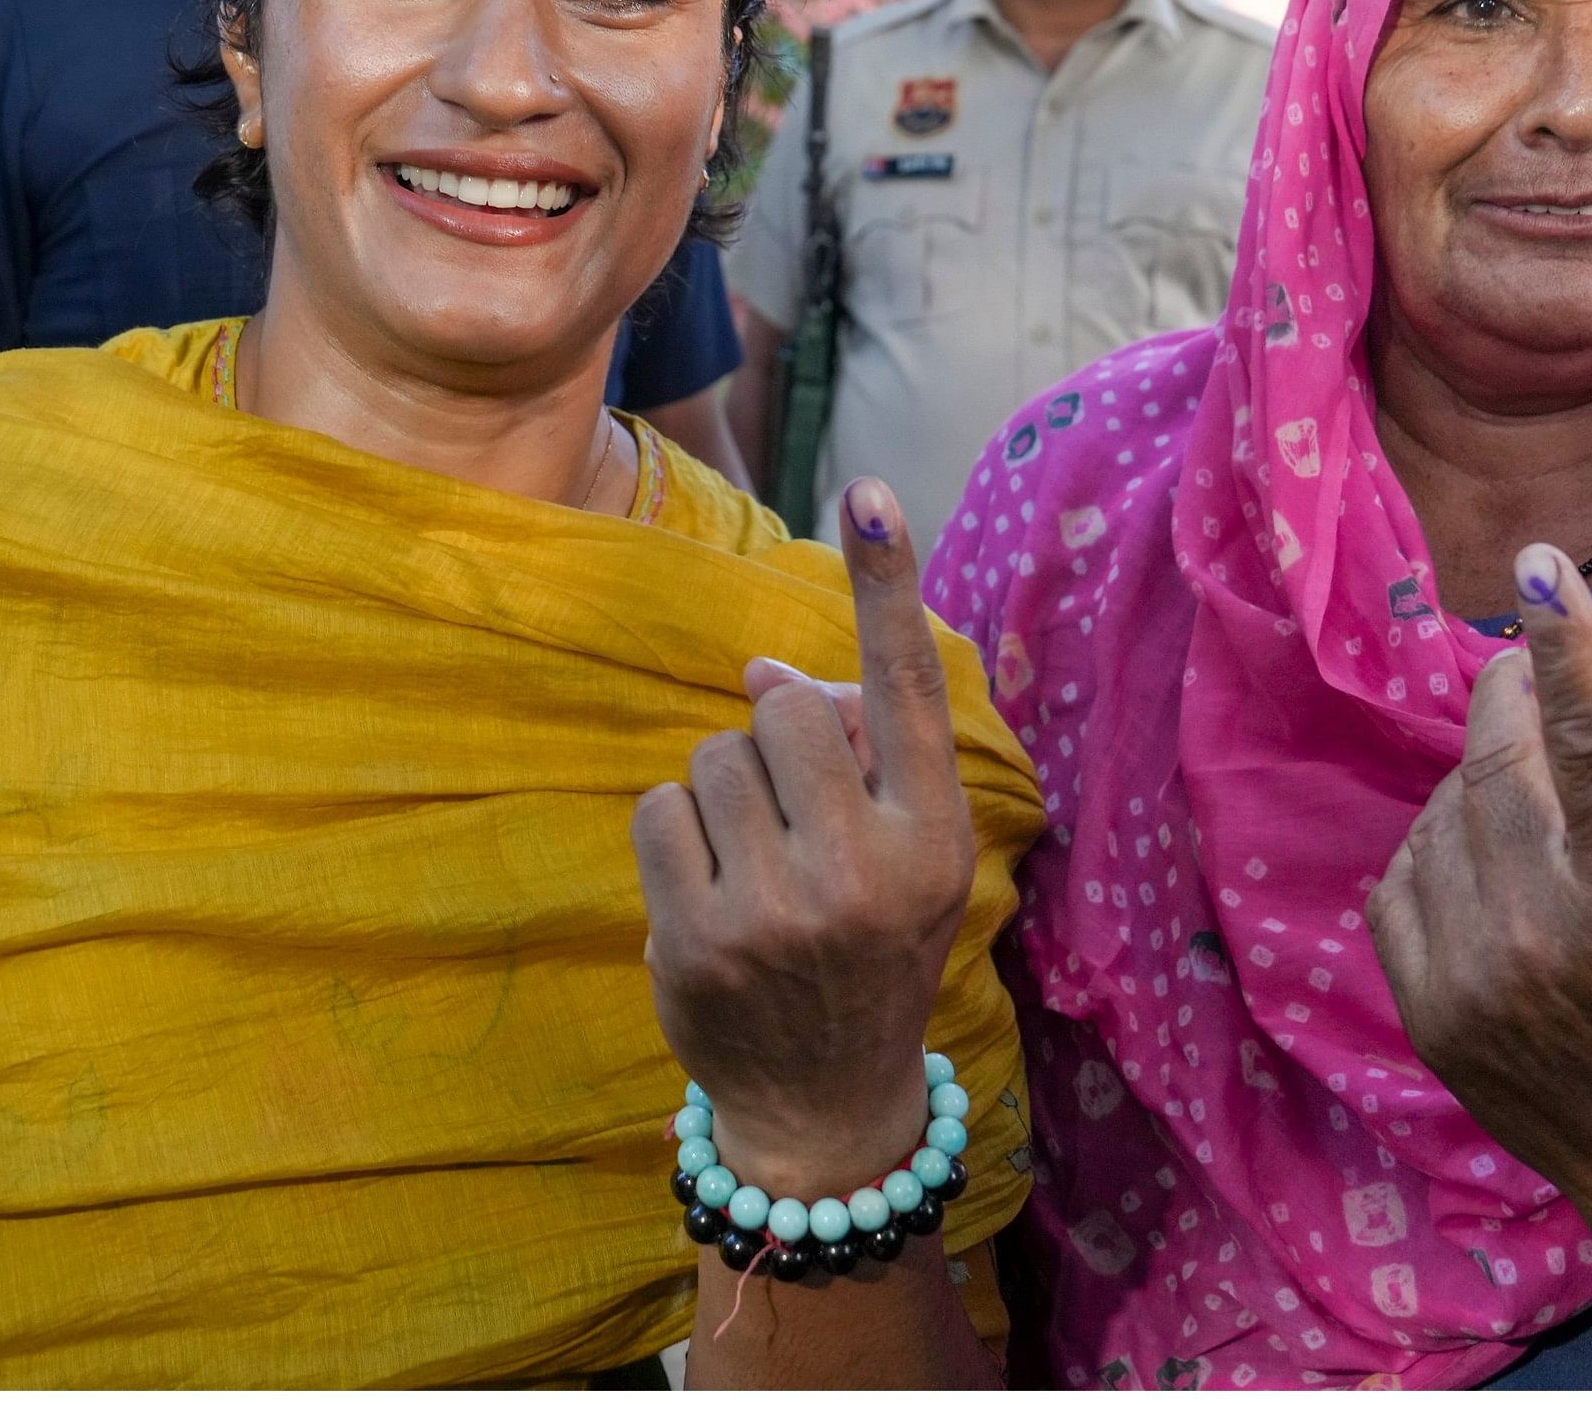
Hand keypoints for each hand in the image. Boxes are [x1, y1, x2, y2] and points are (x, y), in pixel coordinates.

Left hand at [632, 476, 977, 1196]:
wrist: (823, 1099)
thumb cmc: (868, 943)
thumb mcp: (902, 856)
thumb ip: (859, 756)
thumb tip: (760, 665)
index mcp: (932, 838)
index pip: (908, 689)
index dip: (887, 583)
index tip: (871, 491)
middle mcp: (867, 870)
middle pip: (783, 712)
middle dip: (772, 740)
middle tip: (791, 812)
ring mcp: (779, 910)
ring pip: (713, 756)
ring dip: (721, 791)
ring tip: (754, 863)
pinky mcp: (698, 940)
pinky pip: (659, 810)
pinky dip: (674, 835)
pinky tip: (705, 891)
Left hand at [1366, 543, 1591, 1347]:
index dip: (1566, 645)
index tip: (1543, 565)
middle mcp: (1535, 944)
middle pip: (1495, 766)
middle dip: (1508, 695)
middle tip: (1527, 663)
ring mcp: (1470, 986)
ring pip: (1443, 823)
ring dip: (1477, 776)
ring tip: (1527, 771)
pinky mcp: (1433, 1021)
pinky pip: (1399, 890)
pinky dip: (1431, 847)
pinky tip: (1479, 845)